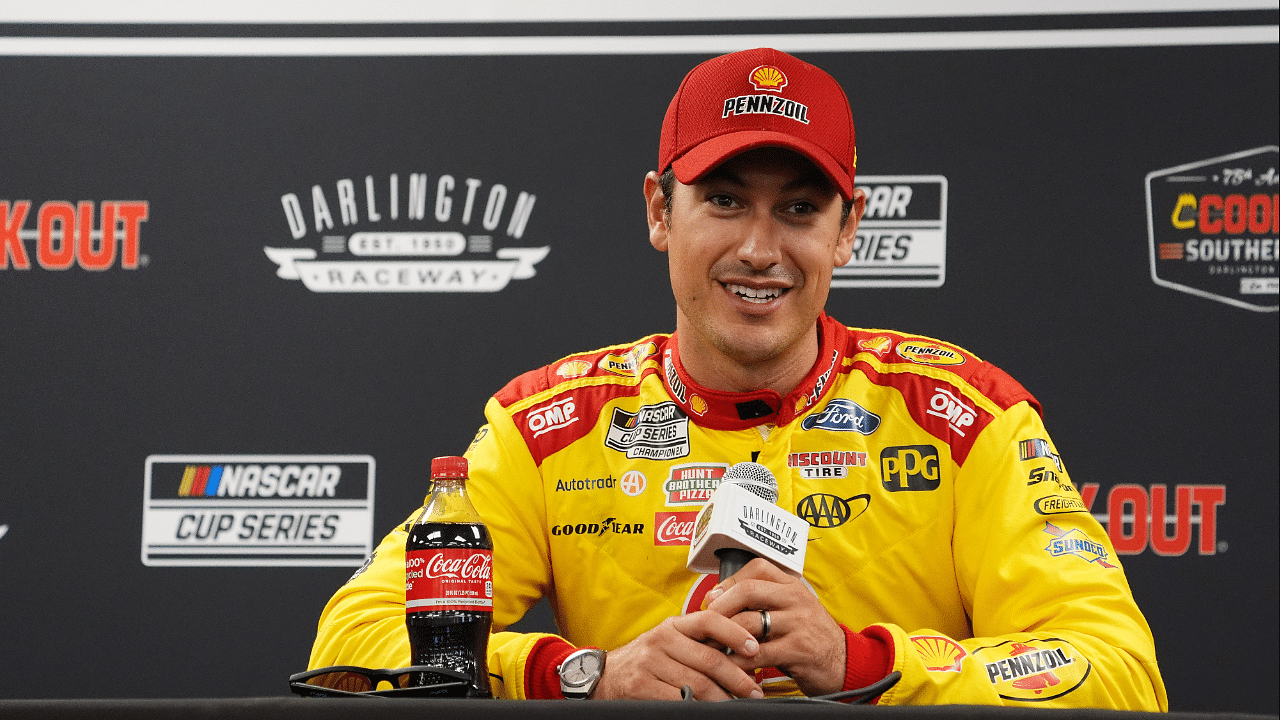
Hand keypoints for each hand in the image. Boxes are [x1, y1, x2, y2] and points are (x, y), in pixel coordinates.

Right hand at [591, 611, 765, 699]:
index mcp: (672, 626)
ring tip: (736, 705)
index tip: (755, 648)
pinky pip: (679, 700)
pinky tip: (709, 711)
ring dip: (723, 698)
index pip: (709, 620)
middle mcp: (660, 640)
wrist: (604, 677)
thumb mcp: (669, 642)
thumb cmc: (645, 661)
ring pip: (698, 684)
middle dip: (738, 678)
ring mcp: (649, 664)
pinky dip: (699, 708)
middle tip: (754, 691)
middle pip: (709, 659)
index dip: (735, 632)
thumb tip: (742, 651)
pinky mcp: (641, 687)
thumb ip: (698, 642)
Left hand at [702, 558, 845, 695]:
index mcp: (793, 586)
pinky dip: (738, 660)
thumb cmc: (809, 636)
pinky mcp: (798, 650)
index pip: (757, 568)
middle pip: (748, 591)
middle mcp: (796, 600)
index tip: (713, 598)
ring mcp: (799, 624)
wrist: (843, 662)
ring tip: (712, 646)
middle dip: (721, 607)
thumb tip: (719, 597)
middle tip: (705, 622)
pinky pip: (758, 653)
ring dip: (724, 637)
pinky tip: (729, 665)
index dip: (729, 581)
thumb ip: (764, 601)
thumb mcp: (792, 609)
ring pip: (750, 623)